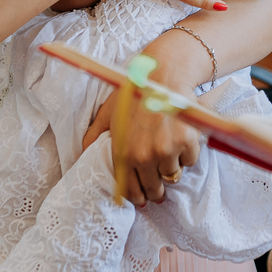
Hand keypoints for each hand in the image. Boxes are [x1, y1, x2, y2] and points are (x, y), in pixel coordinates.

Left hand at [83, 86, 200, 205]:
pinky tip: (181, 136)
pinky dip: (188, 152)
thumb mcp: (108, 112)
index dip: (137, 197)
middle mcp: (143, 156)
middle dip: (157, 188)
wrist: (164, 74)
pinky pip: (189, 161)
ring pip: (173, 175)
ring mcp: (166, 151)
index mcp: (123, 152)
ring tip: (169, 148)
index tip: (143, 198)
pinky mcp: (186, 143)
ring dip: (172, 166)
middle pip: (154, 189)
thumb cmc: (135, 91)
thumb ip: (94, 135)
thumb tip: (81, 155)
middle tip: (160, 181)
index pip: (129, 190)